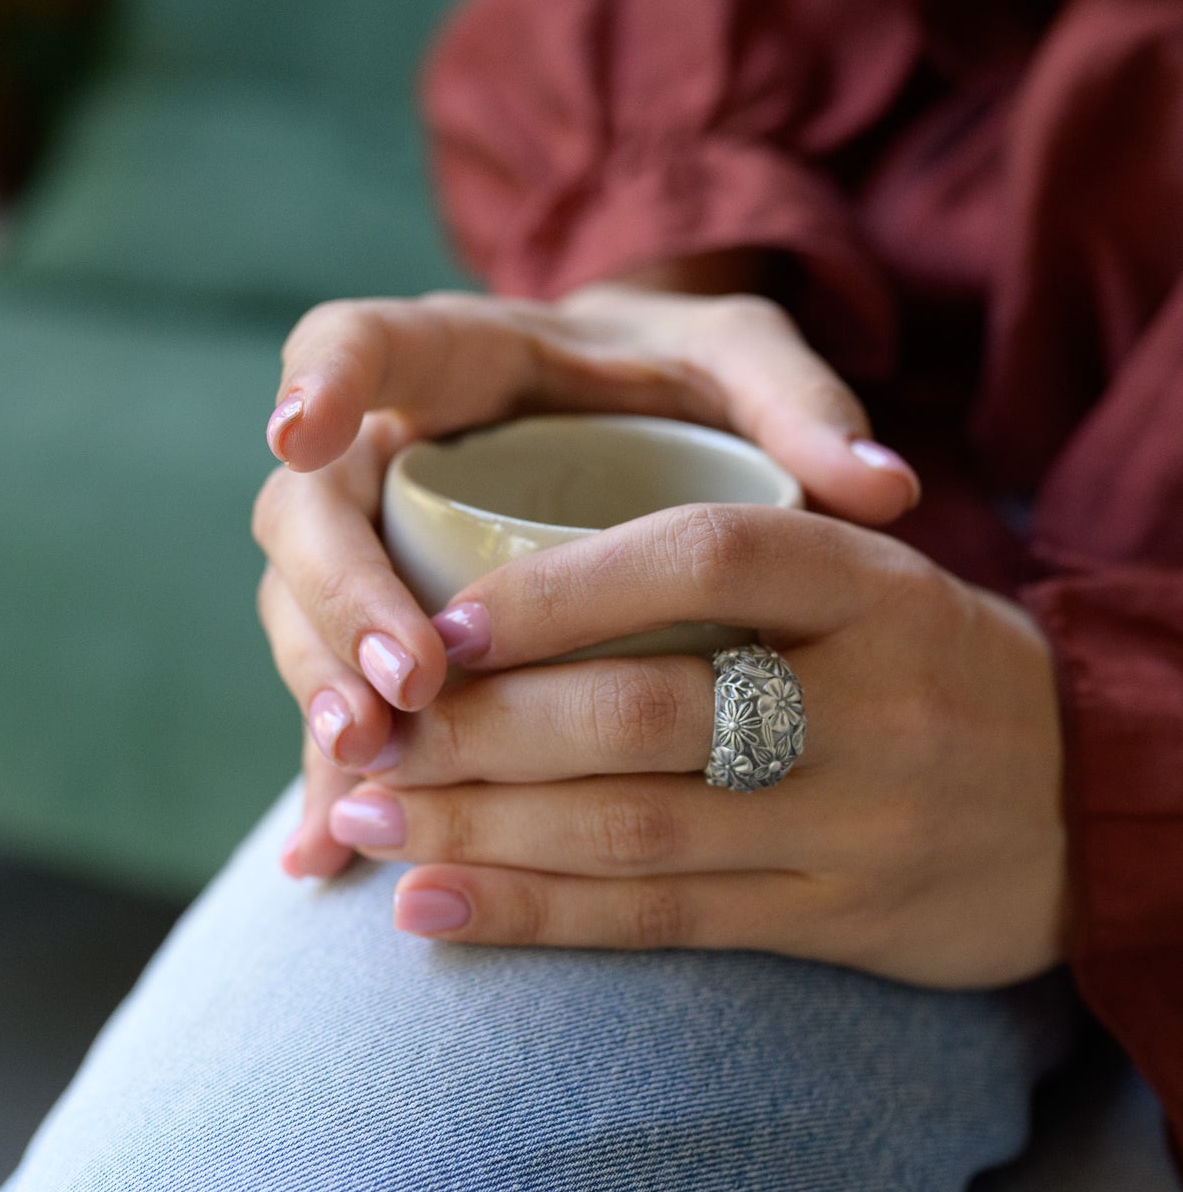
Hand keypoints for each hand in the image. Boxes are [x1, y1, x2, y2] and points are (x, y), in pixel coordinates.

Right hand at [253, 287, 921, 878]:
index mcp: (464, 358)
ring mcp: (376, 540)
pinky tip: (323, 853)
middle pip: (308, 512)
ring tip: (376, 772)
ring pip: (301, 614)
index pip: (358, 339)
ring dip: (324, 692)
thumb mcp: (741, 364)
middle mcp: (393, 448)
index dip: (319, 381)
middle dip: (339, 598)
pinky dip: (330, 770)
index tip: (303, 438)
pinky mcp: (383, 622)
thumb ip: (797, 401)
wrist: (627, 414)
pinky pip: (334, 691)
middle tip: (408, 688)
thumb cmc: (680, 381)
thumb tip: (889, 490)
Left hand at [327, 504, 1067, 989]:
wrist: (1092, 800)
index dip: (560, 588)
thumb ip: (728, 573)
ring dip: (481, 828)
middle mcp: (865, 699)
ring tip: (364, 818)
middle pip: (642, 711)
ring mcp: (853, 820)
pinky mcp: (836, 920)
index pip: (701, 558)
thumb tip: (511, 577)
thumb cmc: (924, 668)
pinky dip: (538, 914)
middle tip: (367, 737)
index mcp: (866, 585)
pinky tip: (433, 908)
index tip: (442, 623)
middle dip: (481, 730)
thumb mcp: (864, 584)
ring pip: (635, 826)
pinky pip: (663, 921)